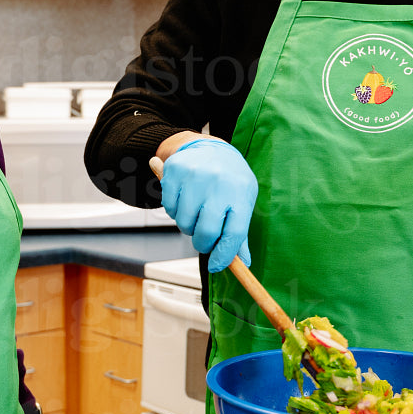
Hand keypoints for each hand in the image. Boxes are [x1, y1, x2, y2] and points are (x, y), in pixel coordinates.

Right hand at [159, 139, 256, 272]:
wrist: (210, 148)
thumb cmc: (230, 180)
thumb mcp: (242, 201)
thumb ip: (240, 233)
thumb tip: (243, 263)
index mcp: (240, 193)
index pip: (234, 234)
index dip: (224, 256)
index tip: (216, 265)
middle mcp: (219, 183)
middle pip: (207, 231)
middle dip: (203, 244)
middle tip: (204, 241)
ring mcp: (195, 176)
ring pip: (184, 222)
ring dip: (188, 226)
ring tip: (196, 213)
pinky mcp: (175, 171)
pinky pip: (169, 208)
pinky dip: (174, 212)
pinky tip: (184, 201)